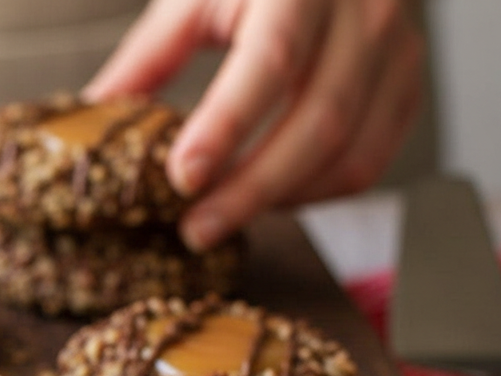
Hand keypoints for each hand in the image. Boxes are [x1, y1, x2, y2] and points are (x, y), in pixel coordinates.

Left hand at [84, 0, 424, 250]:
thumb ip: (150, 55)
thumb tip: (94, 115)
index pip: (273, 60)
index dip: (228, 126)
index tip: (183, 177)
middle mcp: (364, 11)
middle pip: (320, 120)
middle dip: (252, 189)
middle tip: (195, 229)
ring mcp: (396, 49)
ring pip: (353, 152)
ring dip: (283, 200)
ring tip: (220, 218)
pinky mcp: (406, 83)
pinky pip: (372, 160)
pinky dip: (316, 193)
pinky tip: (269, 199)